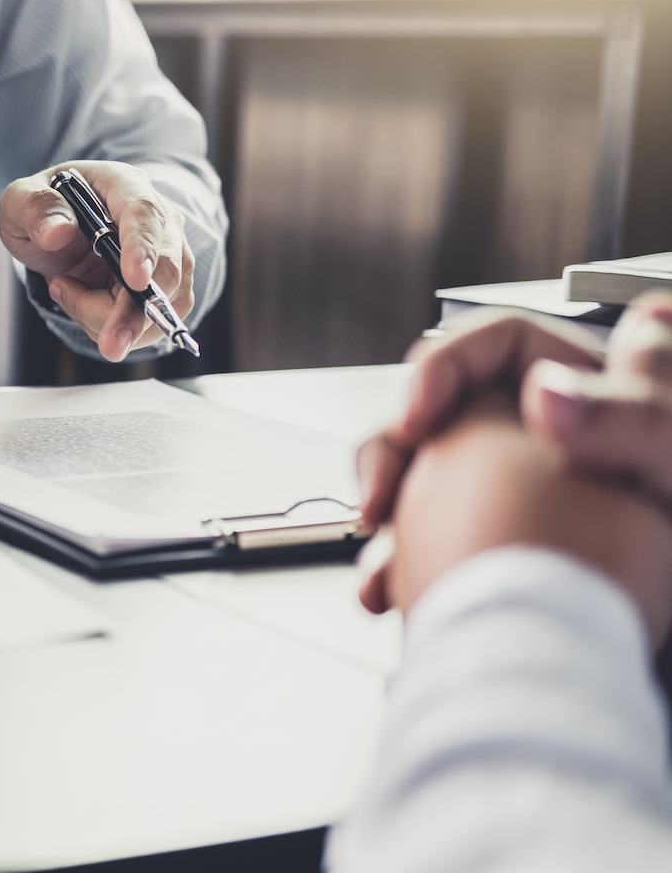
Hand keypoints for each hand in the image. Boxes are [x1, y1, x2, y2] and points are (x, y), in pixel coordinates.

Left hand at [0, 161, 194, 361]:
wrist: (57, 230)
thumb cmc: (44, 211)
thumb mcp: (20, 200)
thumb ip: (34, 208)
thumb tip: (57, 231)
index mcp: (123, 185)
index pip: (144, 213)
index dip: (143, 248)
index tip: (136, 281)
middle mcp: (157, 219)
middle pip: (165, 269)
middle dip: (136, 312)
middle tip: (109, 345)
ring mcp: (167, 255)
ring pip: (161, 303)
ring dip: (111, 319)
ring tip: (65, 290)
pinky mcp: (166, 289)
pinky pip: (151, 322)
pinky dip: (114, 326)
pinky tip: (84, 305)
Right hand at [356, 295, 671, 612]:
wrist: (606, 678)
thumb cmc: (671, 581)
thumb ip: (629, 414)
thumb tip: (548, 392)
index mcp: (593, 402)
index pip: (501, 346)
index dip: (446, 368)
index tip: (418, 418)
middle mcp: (547, 445)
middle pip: (444, 411)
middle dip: (395, 450)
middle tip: (381, 494)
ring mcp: (513, 501)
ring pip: (420, 476)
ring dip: (385, 509)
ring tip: (381, 550)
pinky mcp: (488, 555)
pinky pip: (420, 540)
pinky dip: (395, 561)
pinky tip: (390, 586)